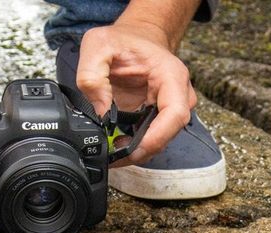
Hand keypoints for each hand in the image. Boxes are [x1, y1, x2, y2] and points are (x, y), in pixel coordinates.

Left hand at [77, 22, 196, 165]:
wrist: (135, 38)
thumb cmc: (123, 40)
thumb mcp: (98, 46)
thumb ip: (92, 75)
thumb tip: (99, 110)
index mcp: (171, 76)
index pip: (175, 114)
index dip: (156, 138)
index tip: (133, 149)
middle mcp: (178, 95)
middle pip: (168, 134)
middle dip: (141, 150)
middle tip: (113, 156)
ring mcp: (169, 108)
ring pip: (159, 140)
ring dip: (136, 150)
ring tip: (110, 151)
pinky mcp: (158, 117)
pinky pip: (150, 138)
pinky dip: (133, 145)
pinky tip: (115, 144)